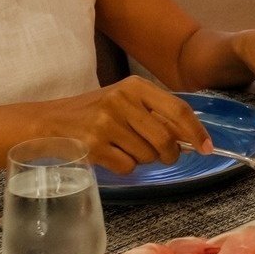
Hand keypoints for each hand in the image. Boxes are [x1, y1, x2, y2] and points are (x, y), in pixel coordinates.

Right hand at [41, 77, 211, 173]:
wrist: (47, 122)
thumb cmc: (92, 113)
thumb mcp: (123, 101)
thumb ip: (155, 113)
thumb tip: (191, 137)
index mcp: (134, 86)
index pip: (178, 109)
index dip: (196, 131)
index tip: (207, 147)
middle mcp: (122, 100)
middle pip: (166, 138)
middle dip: (170, 154)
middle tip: (164, 157)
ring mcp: (106, 123)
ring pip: (147, 155)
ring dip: (143, 159)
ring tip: (124, 148)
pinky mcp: (94, 145)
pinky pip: (127, 166)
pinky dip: (124, 168)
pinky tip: (110, 156)